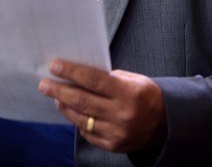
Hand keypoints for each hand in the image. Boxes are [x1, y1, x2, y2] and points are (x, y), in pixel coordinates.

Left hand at [38, 59, 165, 151]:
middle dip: (59, 91)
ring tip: (55, 96)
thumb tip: (78, 74)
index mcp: (127, 93)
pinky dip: (77, 121)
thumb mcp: (132, 79)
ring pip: (80, 118)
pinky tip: (71, 111)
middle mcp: (121, 114)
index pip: (93, 80)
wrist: (168, 123)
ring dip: (64, 106)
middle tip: (44, 84)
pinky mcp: (113, 146)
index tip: (54, 66)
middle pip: (81, 101)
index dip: (71, 72)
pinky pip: (87, 133)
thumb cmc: (146, 95)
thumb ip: (107, 78)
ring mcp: (116, 133)